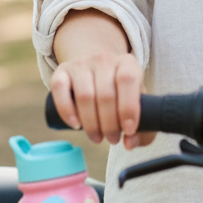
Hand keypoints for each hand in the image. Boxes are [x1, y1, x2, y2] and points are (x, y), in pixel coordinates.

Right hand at [51, 9, 155, 150]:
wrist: (98, 67)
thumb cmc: (121, 91)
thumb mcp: (137, 102)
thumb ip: (143, 127)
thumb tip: (130, 144)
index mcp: (127, 63)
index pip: (128, 79)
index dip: (128, 107)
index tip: (129, 130)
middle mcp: (104, 59)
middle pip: (105, 94)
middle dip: (110, 125)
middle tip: (113, 139)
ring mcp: (81, 64)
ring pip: (84, 95)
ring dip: (91, 124)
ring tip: (97, 137)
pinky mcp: (62, 71)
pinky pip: (59, 89)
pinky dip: (67, 111)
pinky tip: (76, 125)